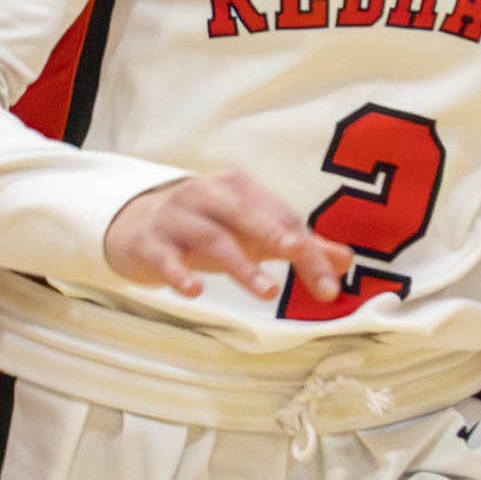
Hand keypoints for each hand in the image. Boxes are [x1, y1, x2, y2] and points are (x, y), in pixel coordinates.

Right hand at [103, 172, 345, 303]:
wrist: (135, 225)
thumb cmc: (205, 228)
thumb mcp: (251, 233)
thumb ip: (296, 245)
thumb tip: (344, 261)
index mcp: (237, 187)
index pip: (280, 217)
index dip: (307, 249)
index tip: (329, 285)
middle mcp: (206, 195)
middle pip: (248, 217)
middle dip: (278, 238)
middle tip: (302, 258)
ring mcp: (175, 217)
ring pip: (211, 237)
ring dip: (240, 265)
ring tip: (267, 291)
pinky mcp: (150, 243)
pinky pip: (165, 257)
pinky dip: (179, 273)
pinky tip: (194, 291)